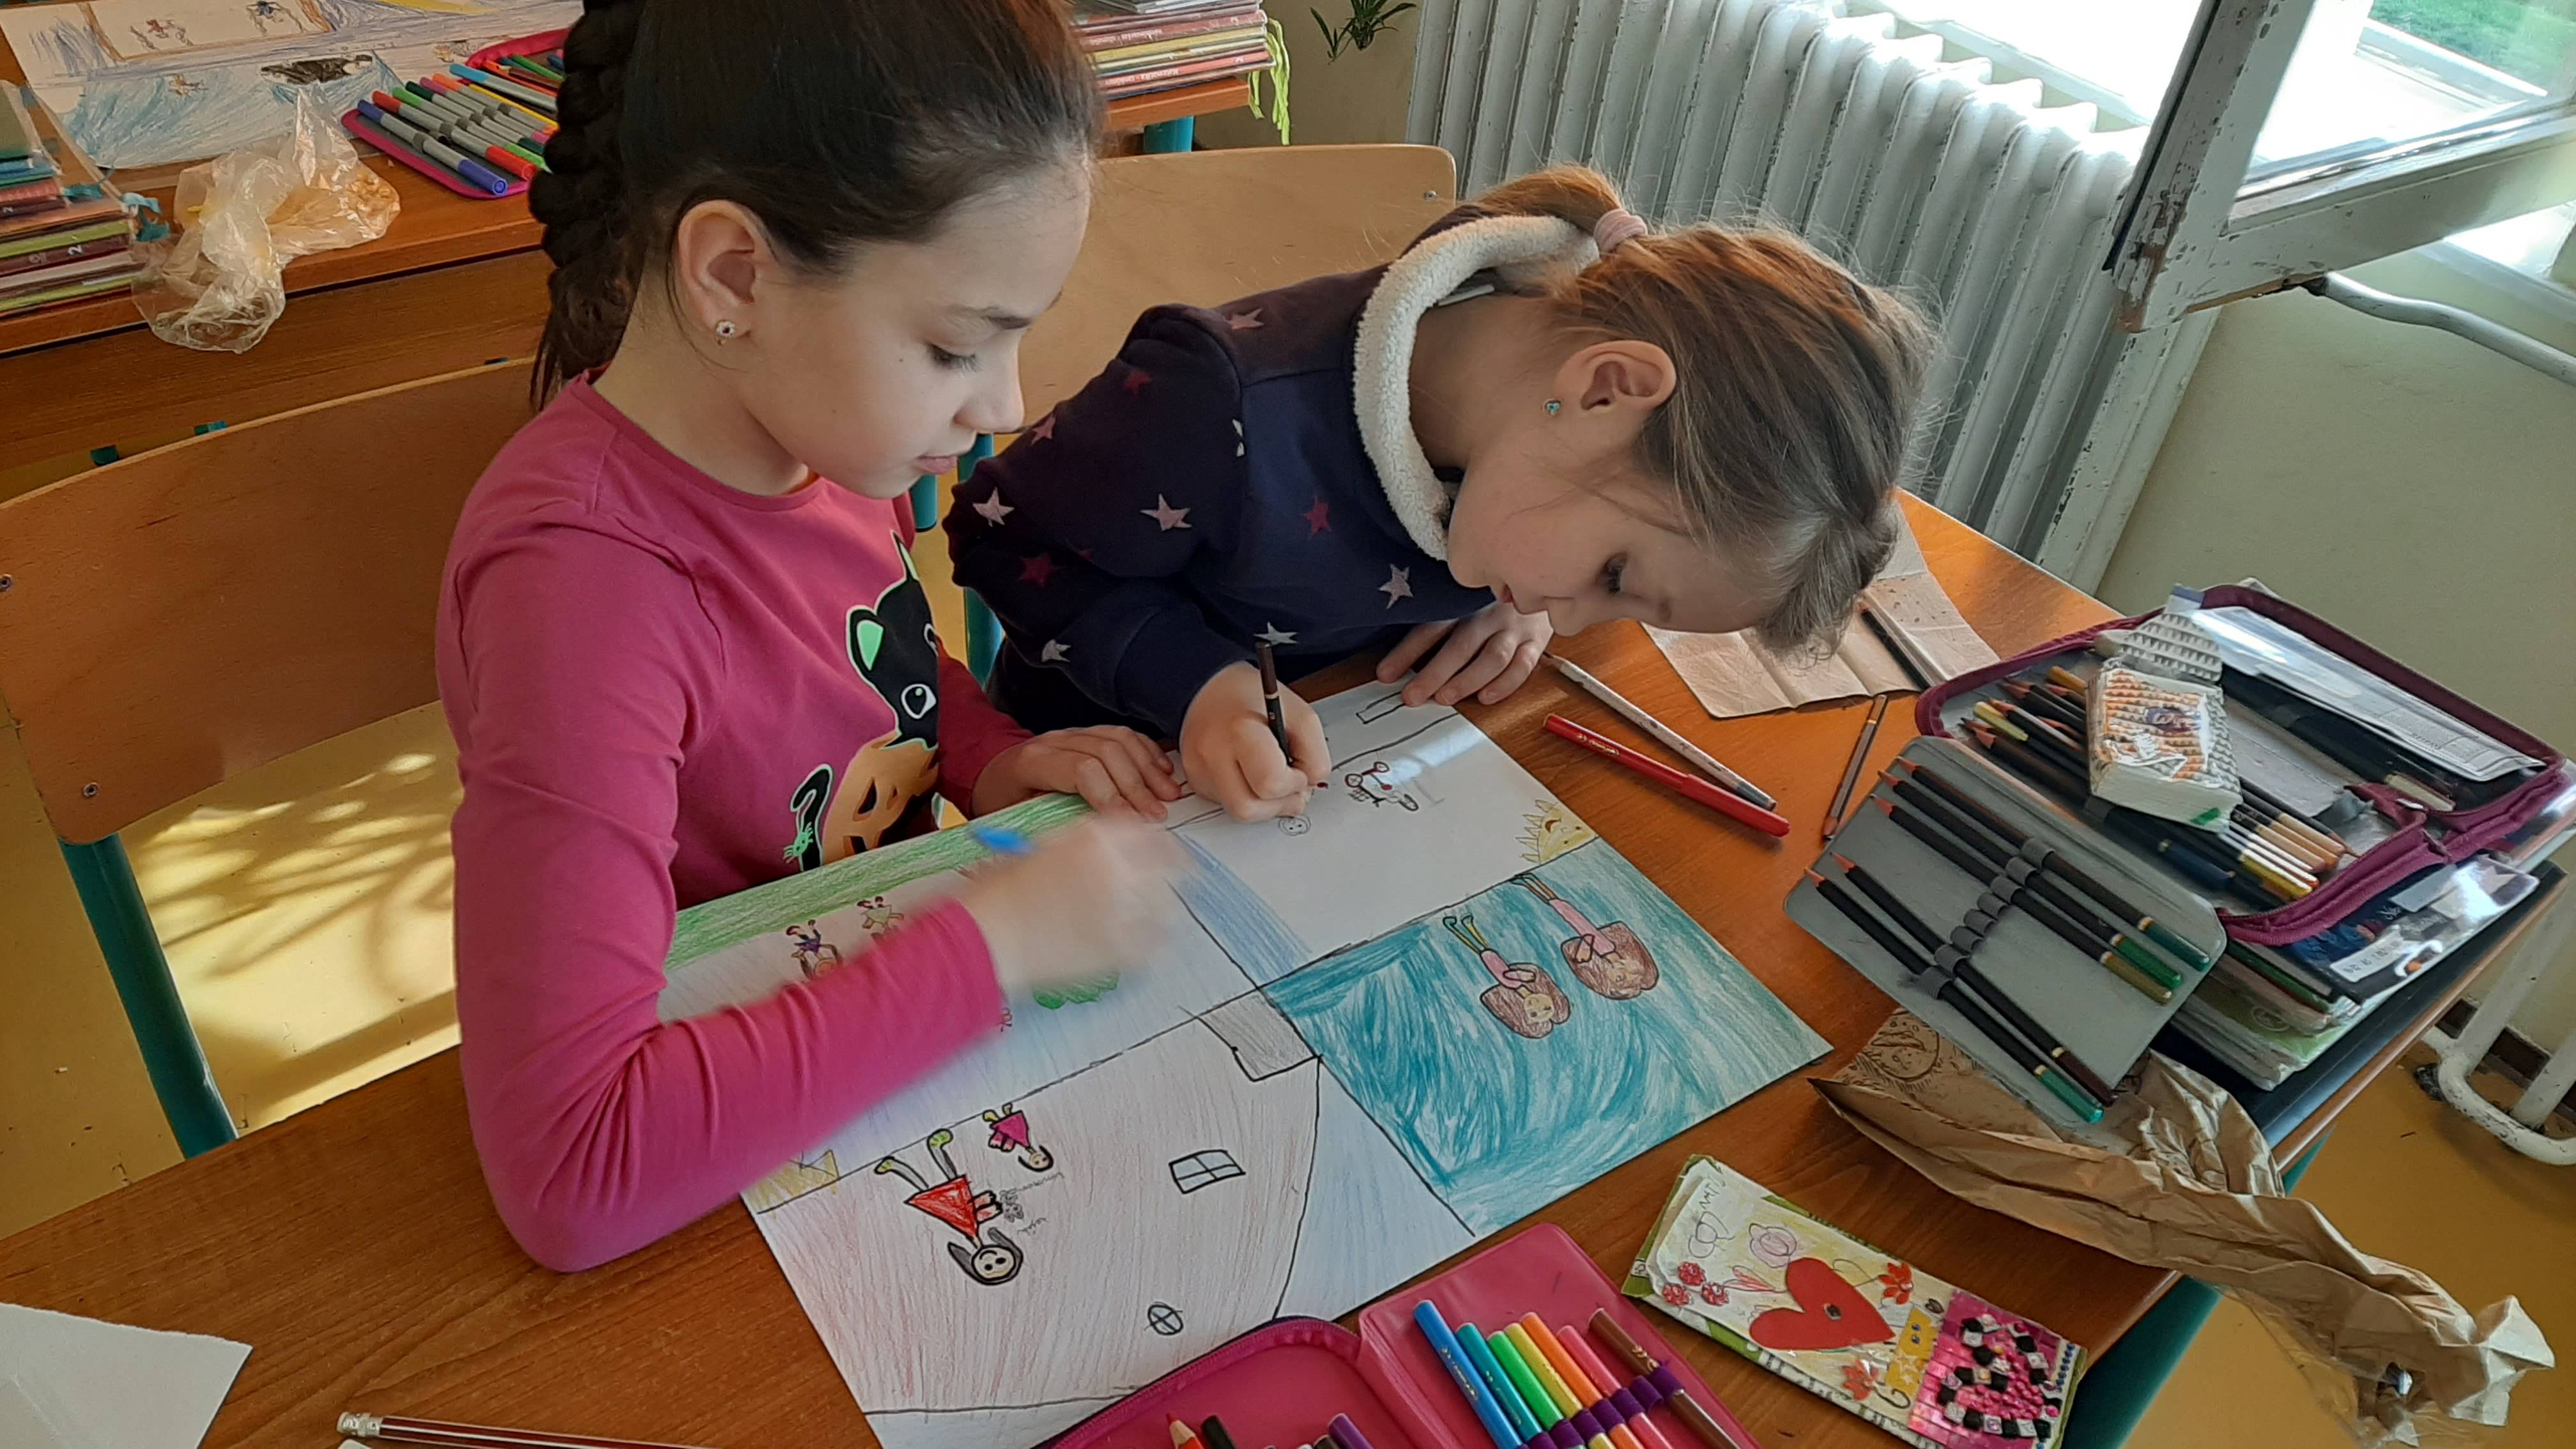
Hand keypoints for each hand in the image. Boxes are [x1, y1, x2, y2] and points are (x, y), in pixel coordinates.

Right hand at [958, 818, 1183, 994]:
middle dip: (1165, 875)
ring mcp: (1125, 909)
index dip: (1160, 847)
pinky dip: (1146, 942)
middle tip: (1161, 886)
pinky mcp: (1124, 949)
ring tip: (1140, 917)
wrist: (983, 936)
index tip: (1164, 856)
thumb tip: (1118, 852)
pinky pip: (1154, 943)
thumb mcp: (1044, 848)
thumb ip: (1086, 844)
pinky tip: (1129, 942)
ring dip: (1157, 909)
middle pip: (1171, 866)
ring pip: (1167, 905)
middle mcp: (1119, 867)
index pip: (1154, 834)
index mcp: (1099, 837)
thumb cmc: (1001, 894)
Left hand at [973, 726, 1183, 819]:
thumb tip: (1094, 843)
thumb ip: (1052, 824)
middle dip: (1136, 786)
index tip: (1130, 822)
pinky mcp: (1087, 732)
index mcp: (1033, 761)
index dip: (1111, 795)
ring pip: (1120, 739)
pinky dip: (1147, 752)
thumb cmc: (1003, 801)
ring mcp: (1073, 733)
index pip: (1082, 769)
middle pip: (1107, 752)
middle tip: (1156, 815)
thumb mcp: (1016, 818)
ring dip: (1148, 768)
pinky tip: (1162, 772)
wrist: (992, 775)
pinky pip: (1123, 734)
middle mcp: (1055, 740)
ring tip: (1167, 795)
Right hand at [1179, 662, 1329, 820]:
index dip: (1293, 784)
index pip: (1270, 784)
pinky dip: (1248, 797)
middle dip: (1279, 803)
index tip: (1298, 770)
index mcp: (1240, 732)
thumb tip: (1309, 785)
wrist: (1208, 689)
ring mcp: (1200, 772)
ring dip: (1265, 805)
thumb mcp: (1299, 714)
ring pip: (1239, 814)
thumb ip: (1314, 753)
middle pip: (1249, 809)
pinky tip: (1251, 775)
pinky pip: (1228, 805)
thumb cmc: (1250, 697)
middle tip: (1289, 782)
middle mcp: (1213, 755)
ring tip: (1273, 780)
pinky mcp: (1196, 783)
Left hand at [1378, 600, 1554, 706]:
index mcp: (1462, 601)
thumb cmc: (1491, 597)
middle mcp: (1487, 614)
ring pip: (1492, 657)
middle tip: (1412, 697)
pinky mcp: (1536, 640)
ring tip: (1444, 698)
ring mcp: (1513, 627)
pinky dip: (1505, 683)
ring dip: (1467, 680)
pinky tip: (1486, 696)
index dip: (1406, 652)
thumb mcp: (1462, 598)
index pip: (1430, 628)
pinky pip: (1523, 665)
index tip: (1384, 675)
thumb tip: (1397, 657)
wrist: (1541, 572)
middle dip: (1433, 673)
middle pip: (1460, 645)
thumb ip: (1437, 620)